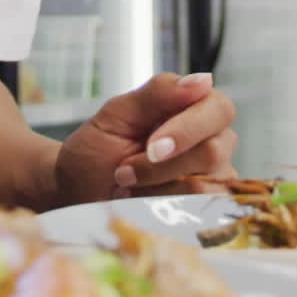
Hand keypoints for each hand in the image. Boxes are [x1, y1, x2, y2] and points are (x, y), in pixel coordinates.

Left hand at [53, 72, 236, 205]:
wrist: (77, 192)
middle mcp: (215, 140)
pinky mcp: (205, 212)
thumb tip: (202, 81)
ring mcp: (214, 179)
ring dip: (155, 191)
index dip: (188, 130)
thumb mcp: (118, 113)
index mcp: (198, 107)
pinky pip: (196, 216)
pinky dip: (159, 213)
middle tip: (124, 171)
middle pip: (213, 153)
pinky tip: (139, 205)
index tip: (152, 147)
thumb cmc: (98, 147)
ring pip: (203, 189)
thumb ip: (159, 92)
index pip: (219, 110)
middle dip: (161, 167)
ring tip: (128, 187)